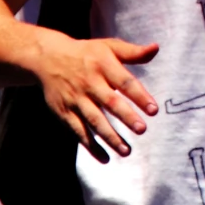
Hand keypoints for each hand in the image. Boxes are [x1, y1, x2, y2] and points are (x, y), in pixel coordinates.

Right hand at [27, 29, 159, 161]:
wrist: (48, 58)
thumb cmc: (87, 54)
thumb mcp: (108, 47)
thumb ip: (133, 52)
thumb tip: (156, 48)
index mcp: (103, 65)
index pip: (124, 82)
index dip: (139, 96)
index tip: (153, 110)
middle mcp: (89, 82)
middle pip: (110, 102)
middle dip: (126, 117)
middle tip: (142, 130)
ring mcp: (76, 99)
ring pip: (94, 120)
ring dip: (110, 137)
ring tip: (127, 151)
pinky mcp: (64, 112)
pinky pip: (79, 131)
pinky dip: (91, 146)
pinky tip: (105, 158)